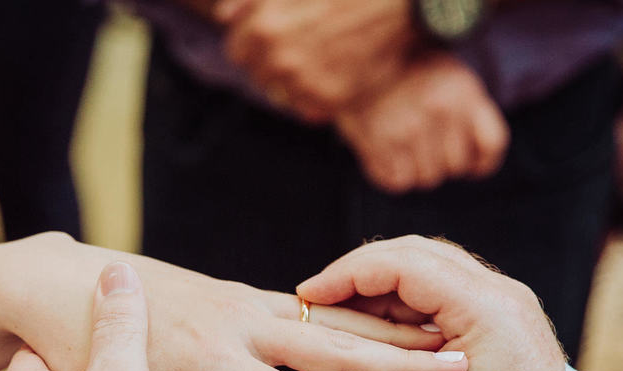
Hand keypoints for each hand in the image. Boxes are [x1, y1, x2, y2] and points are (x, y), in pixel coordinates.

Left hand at [4, 234, 468, 370]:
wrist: (66, 282)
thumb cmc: (84, 349)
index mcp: (209, 353)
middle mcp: (237, 320)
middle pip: (332, 344)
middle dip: (399, 358)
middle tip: (460, 364)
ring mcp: (243, 302)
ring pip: (331, 317)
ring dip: (391, 330)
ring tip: (449, 339)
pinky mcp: (244, 296)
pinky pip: (312, 308)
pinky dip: (357, 316)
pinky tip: (394, 324)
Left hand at [216, 0, 412, 122]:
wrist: (399, 2)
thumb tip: (223, 17)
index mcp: (261, 30)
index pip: (236, 51)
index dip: (252, 41)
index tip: (272, 35)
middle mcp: (278, 62)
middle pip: (258, 75)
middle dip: (272, 61)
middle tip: (303, 43)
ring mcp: (305, 84)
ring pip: (282, 94)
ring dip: (293, 80)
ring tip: (320, 55)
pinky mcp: (331, 101)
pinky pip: (309, 108)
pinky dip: (316, 95)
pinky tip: (335, 70)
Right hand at [296, 236, 566, 370]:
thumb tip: (314, 356)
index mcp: (487, 309)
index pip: (403, 263)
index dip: (347, 274)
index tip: (309, 295)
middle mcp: (500, 291)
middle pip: (414, 253)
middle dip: (358, 273)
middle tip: (318, 301)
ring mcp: (503, 299)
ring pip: (427, 267)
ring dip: (380, 286)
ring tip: (341, 315)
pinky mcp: (499, 313)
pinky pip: (442, 289)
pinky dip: (403, 301)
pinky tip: (376, 329)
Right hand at [336, 54, 509, 193]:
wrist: (358, 58)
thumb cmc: (409, 73)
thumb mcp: (451, 78)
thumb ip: (470, 113)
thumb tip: (476, 165)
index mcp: (462, 91)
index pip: (492, 144)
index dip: (483, 163)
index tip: (472, 166)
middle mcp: (439, 108)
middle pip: (456, 166)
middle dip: (444, 163)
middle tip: (427, 148)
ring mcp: (408, 127)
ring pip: (427, 178)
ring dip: (417, 171)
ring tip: (405, 149)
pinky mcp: (379, 142)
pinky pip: (398, 182)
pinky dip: (393, 175)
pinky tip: (388, 155)